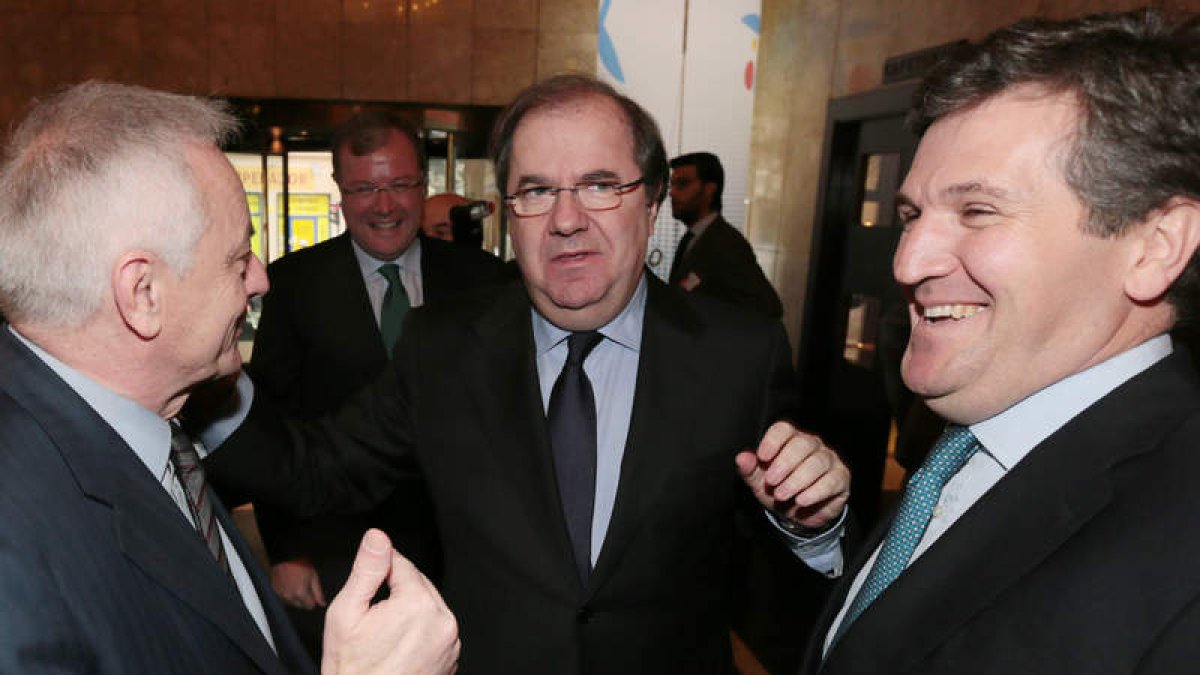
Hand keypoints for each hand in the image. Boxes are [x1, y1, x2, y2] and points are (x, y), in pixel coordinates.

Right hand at [270, 559, 326, 609]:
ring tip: (297, 584)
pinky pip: (284, 598)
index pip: (310, 606)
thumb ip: (318, 592)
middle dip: (304, 599)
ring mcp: (281, 595)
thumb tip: (322, 603)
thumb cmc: (299, 564)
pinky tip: (290, 585)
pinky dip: (288, 594)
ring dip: (295, 597)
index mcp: (300, 593)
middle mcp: (290, 597)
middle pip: (300, 606)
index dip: (313, 600)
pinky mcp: (275, 592)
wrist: (284, 557)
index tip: (313, 593)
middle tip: (305, 587)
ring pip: (292, 603)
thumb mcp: (313, 575)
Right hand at [322, 529, 459, 674]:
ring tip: (383, 633)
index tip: (367, 586)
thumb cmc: (352, 668)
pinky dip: (420, 628)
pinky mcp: (451, 657)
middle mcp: (442, 621)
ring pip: (428, 605)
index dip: (380, 570)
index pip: (402, 563)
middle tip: (372, 615)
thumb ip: (367, 570)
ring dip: (409, 608)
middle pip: (418, 583)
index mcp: (418, 604)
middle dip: (396, 590)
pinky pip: (436, 628)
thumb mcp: (346, 613)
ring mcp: (450, 642)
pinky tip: (398, 644)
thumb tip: (377, 537)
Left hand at [736, 421, 849, 529]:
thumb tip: (742, 457)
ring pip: (817, 462)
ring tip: (782, 495)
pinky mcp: (841, 477)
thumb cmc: (778, 490)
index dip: (773, 441)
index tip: (762, 457)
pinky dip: (815, 492)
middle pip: (802, 444)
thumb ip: (750, 469)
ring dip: (797, 480)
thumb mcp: (759, 483)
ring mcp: (829, 459)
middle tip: (771, 481)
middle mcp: (812, 445)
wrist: (798, 515)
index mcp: (790, 440)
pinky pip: (831, 480)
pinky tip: (801, 501)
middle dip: (785, 463)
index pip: (783, 430)